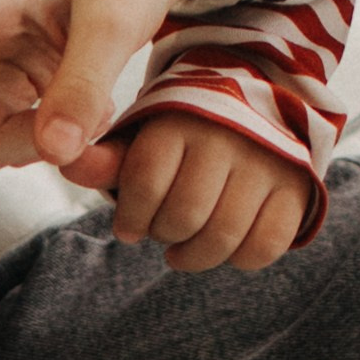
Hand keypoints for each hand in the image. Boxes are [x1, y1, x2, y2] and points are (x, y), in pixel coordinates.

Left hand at [108, 113, 312, 270]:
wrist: (251, 100)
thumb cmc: (180, 130)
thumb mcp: (139, 135)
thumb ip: (103, 156)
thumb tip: (64, 162)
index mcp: (177, 117)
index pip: (145, 182)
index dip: (131, 216)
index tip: (128, 227)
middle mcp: (224, 135)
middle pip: (184, 216)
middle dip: (164, 235)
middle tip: (160, 231)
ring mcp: (265, 160)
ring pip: (224, 236)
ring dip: (196, 255)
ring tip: (182, 250)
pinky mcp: (296, 185)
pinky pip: (266, 244)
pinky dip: (241, 258)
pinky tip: (225, 247)